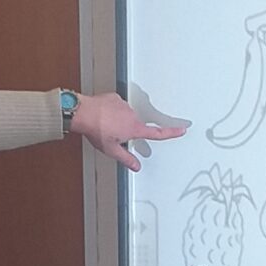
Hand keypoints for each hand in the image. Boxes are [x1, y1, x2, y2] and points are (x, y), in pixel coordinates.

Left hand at [69, 90, 189, 172]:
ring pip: (126, 116)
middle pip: (136, 126)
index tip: (182, 130)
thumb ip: (126, 158)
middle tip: (113, 135)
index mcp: (134, 129)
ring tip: (105, 126)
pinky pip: (118, 107)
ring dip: (119, 121)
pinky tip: (103, 117)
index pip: (157, 133)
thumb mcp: (111, 150)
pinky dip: (112, 112)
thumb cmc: (96, 129)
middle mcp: (132, 115)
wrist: (83, 112)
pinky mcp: (116, 98)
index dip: (171, 133)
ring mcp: (124, 105)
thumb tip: (136, 166)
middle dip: (127, 131)